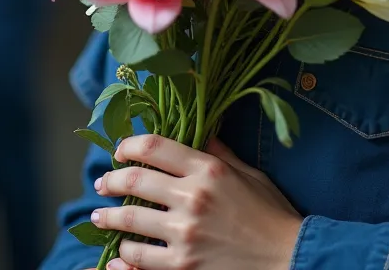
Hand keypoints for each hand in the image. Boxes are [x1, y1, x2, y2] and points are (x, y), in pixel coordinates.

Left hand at [91, 135, 301, 269]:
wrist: (287, 258)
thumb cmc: (271, 213)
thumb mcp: (248, 174)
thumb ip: (219, 153)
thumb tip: (198, 133)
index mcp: (208, 169)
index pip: (155, 148)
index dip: (129, 145)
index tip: (119, 151)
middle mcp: (192, 198)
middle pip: (135, 181)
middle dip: (111, 181)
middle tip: (102, 184)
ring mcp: (185, 235)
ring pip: (130, 222)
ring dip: (109, 219)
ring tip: (101, 218)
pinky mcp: (182, 267)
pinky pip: (139, 262)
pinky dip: (122, 260)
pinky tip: (115, 258)